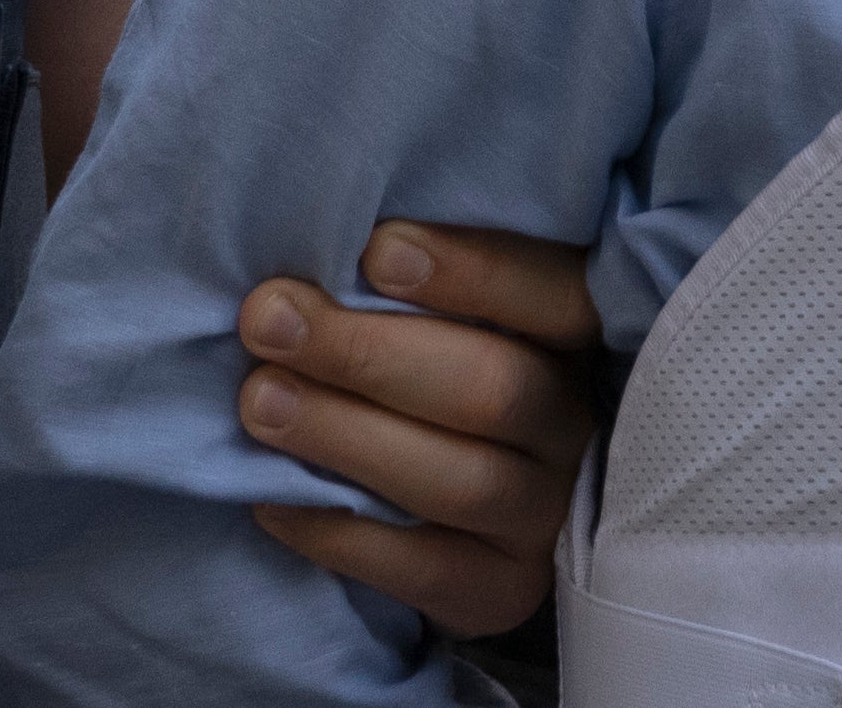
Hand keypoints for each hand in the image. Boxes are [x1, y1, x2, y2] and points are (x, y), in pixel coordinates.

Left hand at [238, 219, 602, 637]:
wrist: (465, 516)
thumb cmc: (436, 374)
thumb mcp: (453, 320)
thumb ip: (410, 290)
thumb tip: (313, 267)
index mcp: (582, 340)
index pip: (556, 297)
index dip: (474, 273)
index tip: (377, 251)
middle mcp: (578, 427)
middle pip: (496, 389)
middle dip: (370, 354)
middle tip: (270, 320)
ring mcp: (546, 516)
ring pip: (461, 480)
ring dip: (347, 436)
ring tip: (259, 400)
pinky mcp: (502, 591)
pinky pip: (423, 569)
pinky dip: (338, 531)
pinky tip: (269, 496)